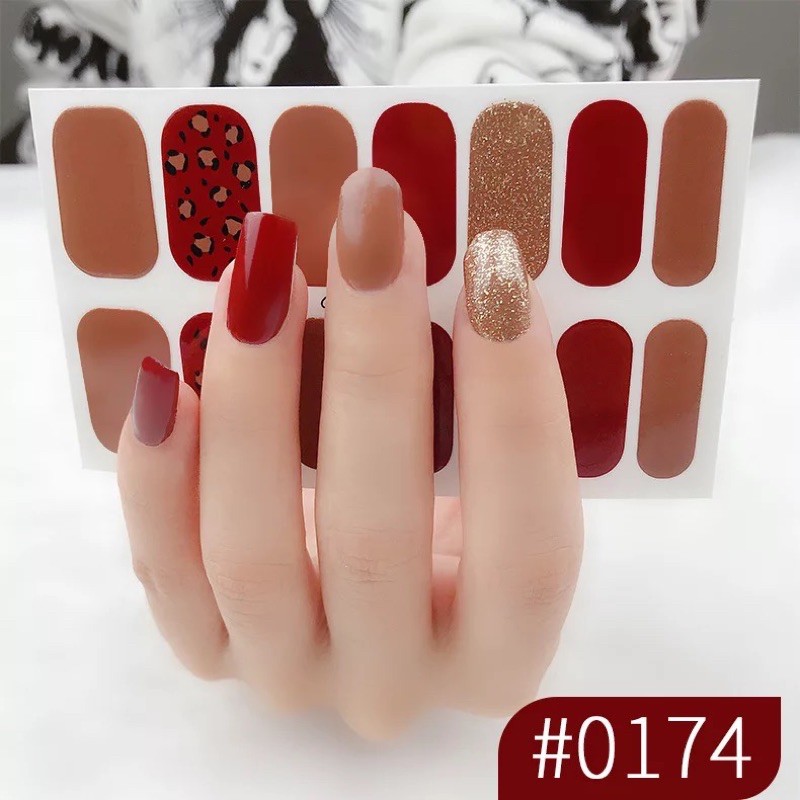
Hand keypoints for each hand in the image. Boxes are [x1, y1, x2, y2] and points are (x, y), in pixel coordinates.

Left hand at [117, 167, 582, 738]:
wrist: (368, 608)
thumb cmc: (449, 537)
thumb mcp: (489, 490)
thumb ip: (487, 413)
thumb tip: (471, 273)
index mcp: (500, 655)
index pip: (529, 551)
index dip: (518, 409)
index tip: (497, 272)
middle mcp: (394, 682)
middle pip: (379, 540)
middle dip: (374, 367)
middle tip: (369, 228)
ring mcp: (291, 673)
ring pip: (255, 555)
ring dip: (256, 401)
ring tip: (261, 276)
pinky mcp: (208, 651)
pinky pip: (169, 570)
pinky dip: (160, 475)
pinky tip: (168, 379)